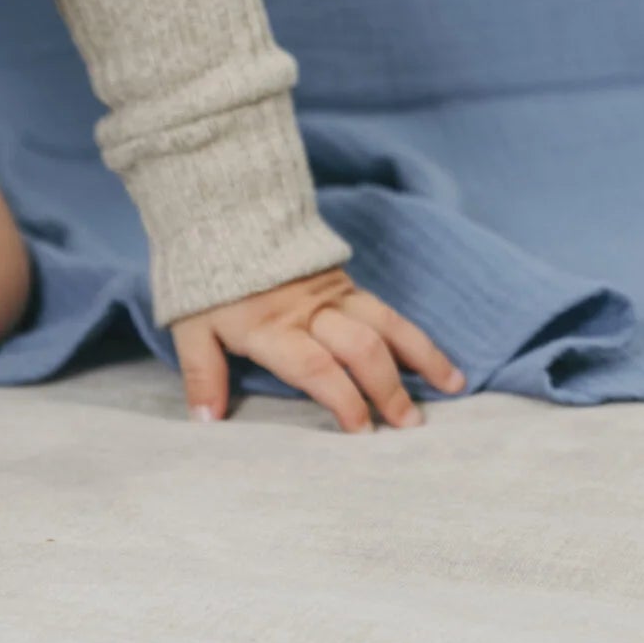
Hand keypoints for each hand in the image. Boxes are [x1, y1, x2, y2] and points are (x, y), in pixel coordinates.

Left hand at [170, 266, 465, 432]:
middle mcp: (309, 311)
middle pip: (359, 347)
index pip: (315, 367)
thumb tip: (207, 421)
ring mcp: (331, 293)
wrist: (222, 211)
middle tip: (411, 425)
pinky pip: (384, 309)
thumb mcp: (190, 326)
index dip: (342, 398)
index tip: (364, 431)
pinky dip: (412, 335)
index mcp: (271, 327)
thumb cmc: (203, 278)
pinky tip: (435, 356)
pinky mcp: (343, 281)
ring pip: (385, 323)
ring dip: (420, 356)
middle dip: (388, 387)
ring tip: (453, 385)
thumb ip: (203, 373)